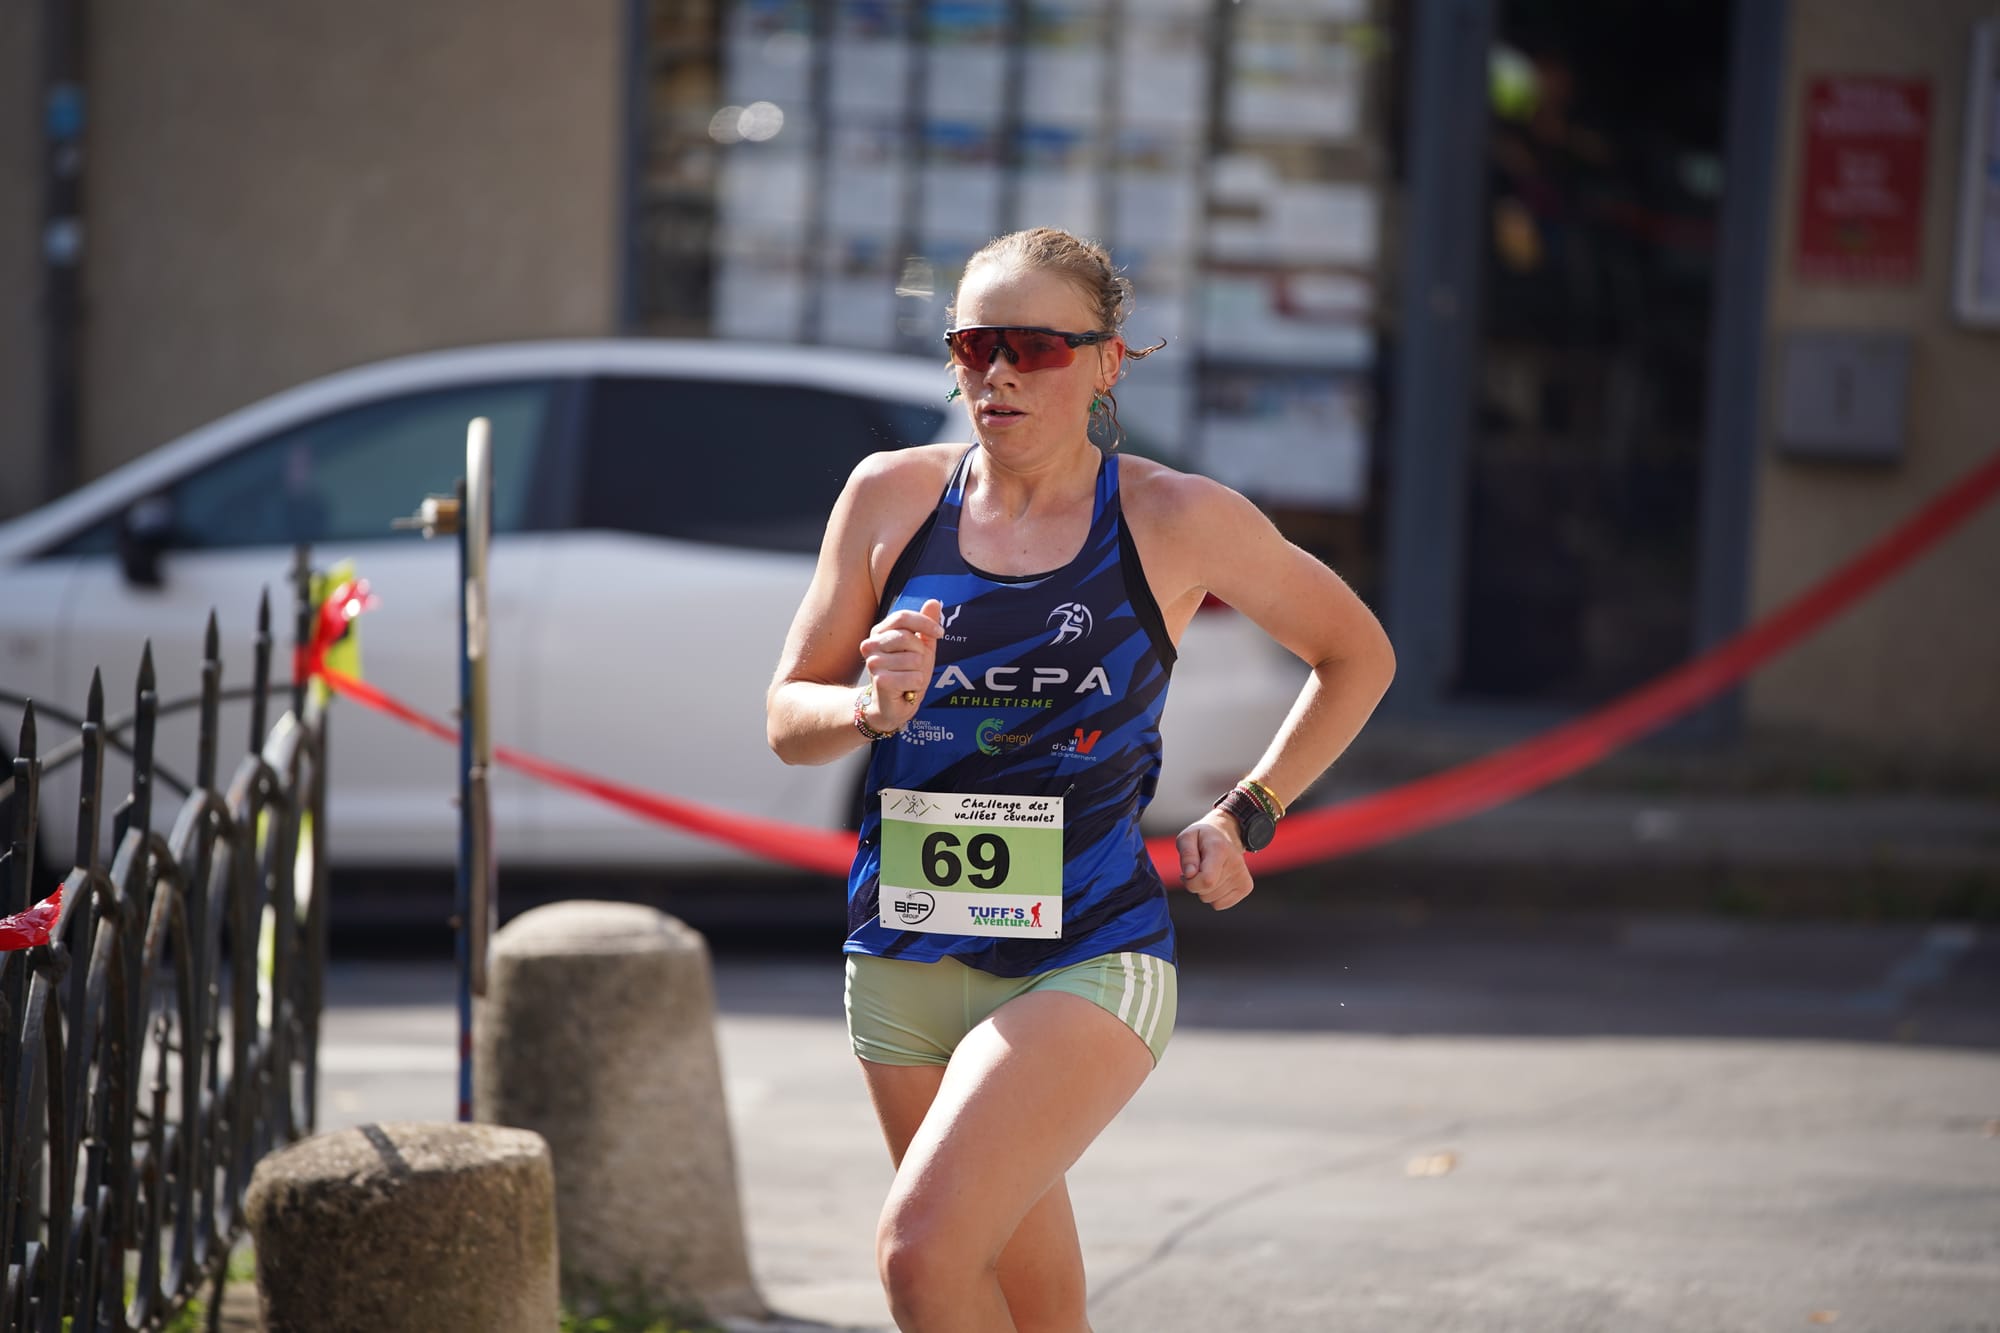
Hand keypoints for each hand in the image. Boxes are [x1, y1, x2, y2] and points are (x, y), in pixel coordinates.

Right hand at [859, 598, 944, 729]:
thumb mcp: (920, 647)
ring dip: (919, 672)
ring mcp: (873, 663)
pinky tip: (906, 689)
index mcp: (880, 632)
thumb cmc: (905, 674)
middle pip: (907, 637)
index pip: (902, 617)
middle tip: (916, 666)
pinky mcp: (880, 681)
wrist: (892, 705)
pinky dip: (916, 685)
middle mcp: (871, 644)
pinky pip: (913, 677)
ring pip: (913, 659)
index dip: (924, 623)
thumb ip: (926, 625)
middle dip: (921, 653)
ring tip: (909, 679)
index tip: (941, 633)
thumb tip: (933, 601)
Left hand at [1176, 811, 1254, 909]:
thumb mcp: (1187, 838)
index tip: (1185, 874)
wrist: (1227, 835)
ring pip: (1211, 901)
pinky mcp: (1246, 887)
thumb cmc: (1203, 838)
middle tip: (1196, 870)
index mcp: (1220, 849)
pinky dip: (1213, 897)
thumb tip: (1189, 875)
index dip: (1190, 883)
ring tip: (1207, 873)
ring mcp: (1243, 877)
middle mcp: (1235, 864)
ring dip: (1204, 890)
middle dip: (1194, 885)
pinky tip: (1215, 881)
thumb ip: (1186, 855)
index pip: (1207, 881)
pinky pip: (1219, 905)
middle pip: (1206, 892)